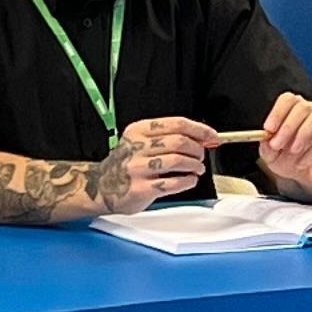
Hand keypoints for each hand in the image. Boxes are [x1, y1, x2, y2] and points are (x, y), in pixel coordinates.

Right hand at [85, 115, 216, 212]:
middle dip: (197, 149)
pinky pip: (172, 182)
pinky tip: (189, 180)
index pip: (176, 123)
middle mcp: (136, 147)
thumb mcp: (139, 141)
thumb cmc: (125, 164)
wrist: (100, 187)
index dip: (199, 130)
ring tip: (197, 168)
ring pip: (178, 160)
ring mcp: (137, 168)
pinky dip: (187, 181)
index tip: (211, 136)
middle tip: (201, 156)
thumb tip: (202, 137)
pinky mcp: (141, 188)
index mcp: (137, 131)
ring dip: (194, 165)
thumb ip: (167, 137)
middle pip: (179, 141)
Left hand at [254, 92, 311, 201]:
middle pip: (303, 106)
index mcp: (297, 111)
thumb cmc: (296, 161)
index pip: (288, 100)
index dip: (277, 112)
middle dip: (287, 126)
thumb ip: (267, 149)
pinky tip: (303, 163)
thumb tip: (264, 141)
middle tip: (277, 144)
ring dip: (303, 132)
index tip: (268, 129)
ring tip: (293, 150)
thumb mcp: (275, 158)